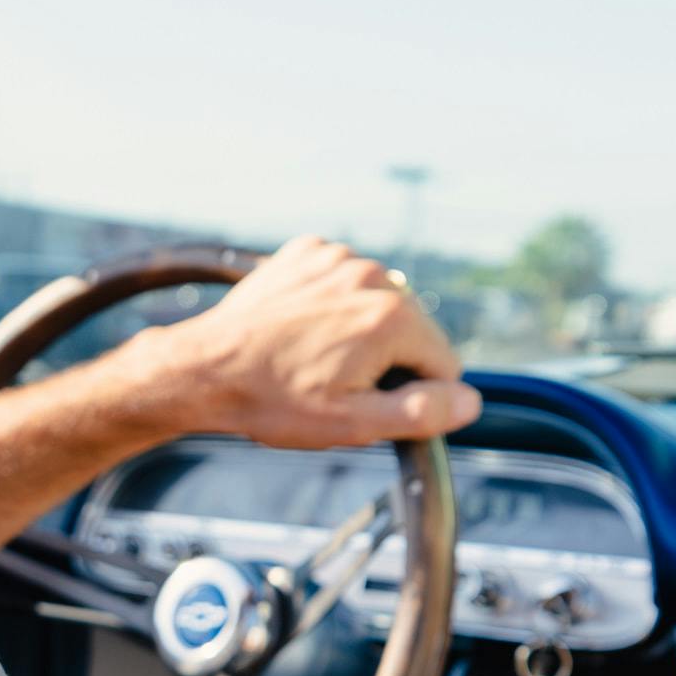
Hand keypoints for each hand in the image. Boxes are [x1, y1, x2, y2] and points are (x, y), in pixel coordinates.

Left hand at [117, 237, 481, 449]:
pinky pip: (344, 282)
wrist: (204, 368)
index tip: (369, 402)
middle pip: (413, 330)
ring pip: (379, 304)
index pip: (444, 364)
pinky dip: (332, 304)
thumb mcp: (355, 423)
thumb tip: (471, 401)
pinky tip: (302, 329)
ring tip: (312, 357)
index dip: (414, 394)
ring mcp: (337, 257)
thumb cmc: (275, 401)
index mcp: (392, 318)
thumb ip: (423, 412)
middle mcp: (373, 276)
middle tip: (333, 383)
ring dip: (360, 330)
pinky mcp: (308, 251)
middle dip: (387, 360)